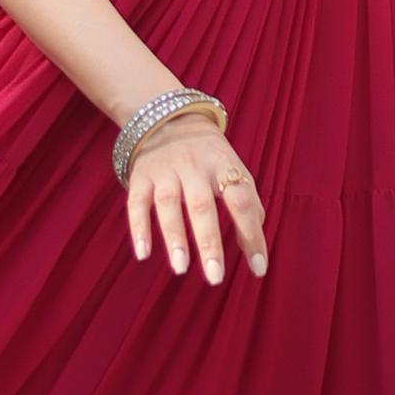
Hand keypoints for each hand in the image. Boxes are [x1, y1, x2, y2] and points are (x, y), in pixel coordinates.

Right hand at [126, 113, 266, 285]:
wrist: (169, 117)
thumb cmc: (209, 156)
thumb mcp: (233, 168)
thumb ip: (246, 204)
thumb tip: (255, 248)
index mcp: (224, 164)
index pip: (242, 200)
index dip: (252, 234)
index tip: (258, 268)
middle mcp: (194, 166)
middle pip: (202, 206)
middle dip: (209, 242)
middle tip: (215, 277)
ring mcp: (165, 170)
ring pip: (168, 204)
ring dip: (174, 237)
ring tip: (181, 268)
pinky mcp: (140, 175)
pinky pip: (136, 202)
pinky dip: (138, 227)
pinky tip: (143, 253)